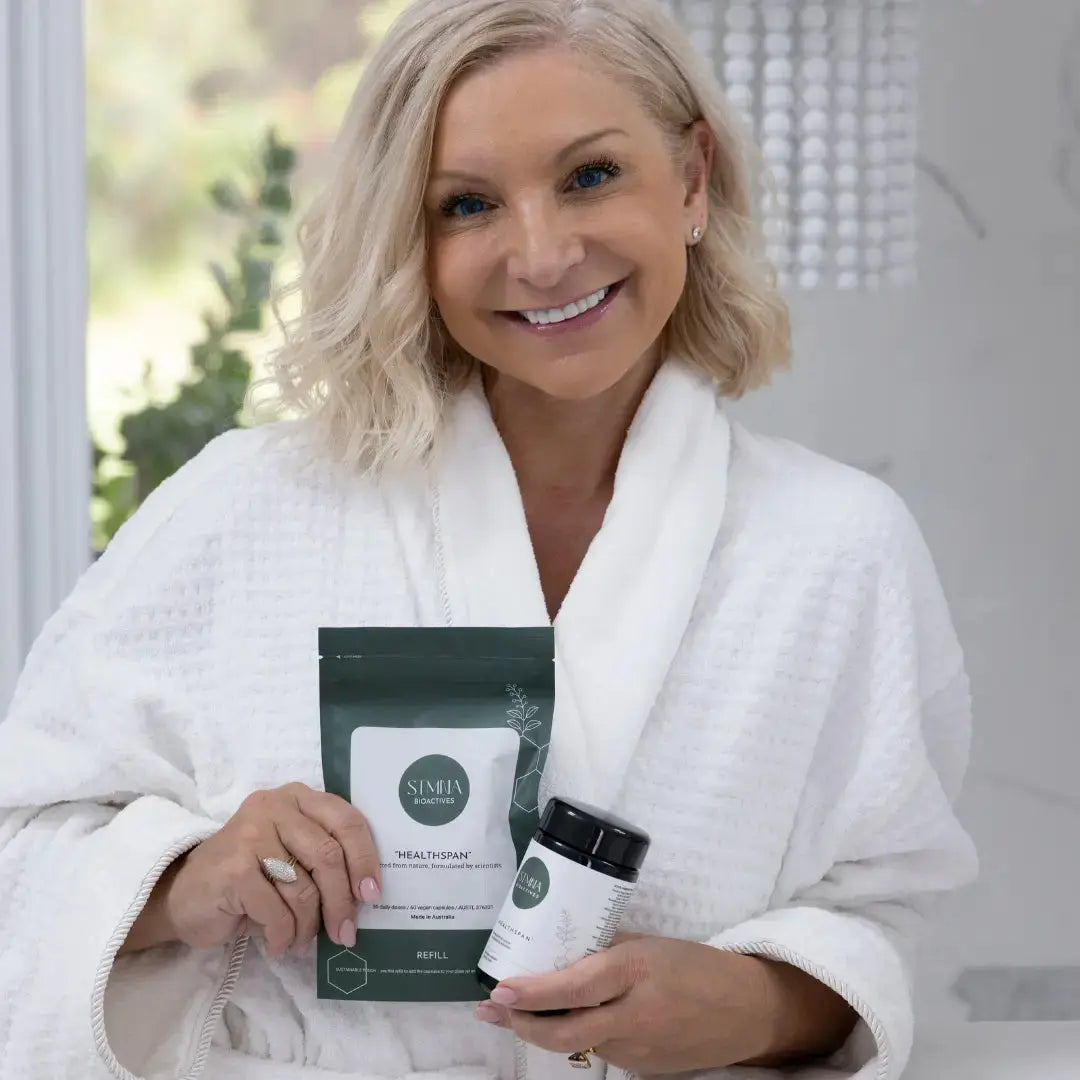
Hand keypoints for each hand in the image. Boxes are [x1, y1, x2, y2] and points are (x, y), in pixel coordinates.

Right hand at [130, 783, 380, 957]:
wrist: (184, 894)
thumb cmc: (250, 877)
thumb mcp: (292, 856)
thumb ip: (324, 859)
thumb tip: (367, 893)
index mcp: (298, 798)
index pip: (346, 821)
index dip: (365, 859)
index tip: (373, 894)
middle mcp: (275, 807)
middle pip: (328, 857)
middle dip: (342, 902)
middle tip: (346, 933)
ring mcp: (251, 834)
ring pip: (304, 889)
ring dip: (308, 925)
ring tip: (299, 939)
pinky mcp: (234, 868)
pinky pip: (277, 910)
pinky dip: (283, 935)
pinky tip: (277, 942)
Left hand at [474, 934, 847, 1073]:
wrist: (745, 1011)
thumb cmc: (695, 965)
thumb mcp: (649, 943)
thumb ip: (606, 949)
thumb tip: (561, 949)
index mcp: (634, 971)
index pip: (572, 987)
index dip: (531, 993)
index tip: (499, 991)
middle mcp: (633, 1014)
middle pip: (563, 1032)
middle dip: (520, 1025)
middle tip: (491, 1012)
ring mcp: (637, 1049)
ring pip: (578, 1043)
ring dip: (548, 1028)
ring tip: (522, 1012)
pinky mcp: (643, 1070)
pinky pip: (602, 1050)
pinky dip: (583, 1035)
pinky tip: (578, 1019)